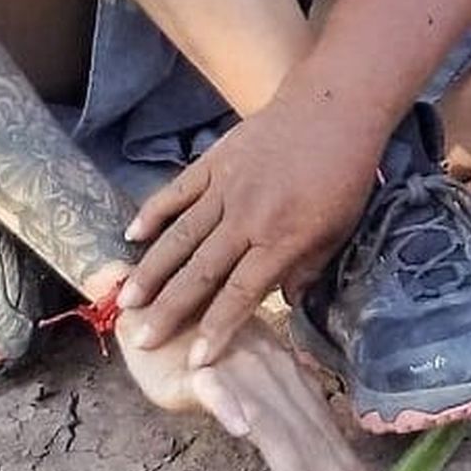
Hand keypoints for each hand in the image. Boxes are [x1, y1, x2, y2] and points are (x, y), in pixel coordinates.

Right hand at [116, 309, 382, 470]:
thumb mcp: (254, 372)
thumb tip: (318, 442)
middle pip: (307, 434)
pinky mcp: (193, 370)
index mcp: (286, 377)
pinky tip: (241, 430)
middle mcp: (269, 374)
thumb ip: (280, 404)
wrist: (158, 305)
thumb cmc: (207, 344)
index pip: (323, 429)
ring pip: (269, 422)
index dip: (349, 468)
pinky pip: (213, 389)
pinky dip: (228, 406)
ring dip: (296, 462)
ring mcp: (234, 371)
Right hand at [118, 92, 380, 365]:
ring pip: (181, 236)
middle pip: (201, 272)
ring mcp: (226, 187)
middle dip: (170, 311)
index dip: (217, 329)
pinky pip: (177, 190)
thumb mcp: (338, 230)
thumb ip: (306, 269)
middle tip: (141, 340)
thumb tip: (284, 303)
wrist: (334, 109)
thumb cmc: (344, 175)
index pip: (241, 293)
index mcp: (281, 239)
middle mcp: (247, 218)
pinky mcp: (214, 161)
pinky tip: (131, 235)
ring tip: (126, 300)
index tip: (195, 361)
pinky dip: (153, 212)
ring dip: (152, 271)